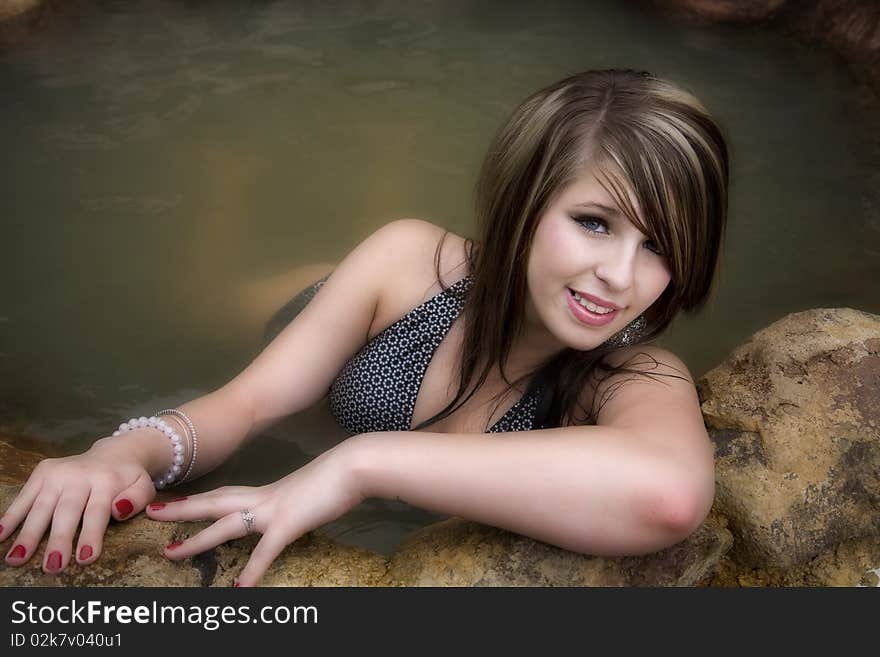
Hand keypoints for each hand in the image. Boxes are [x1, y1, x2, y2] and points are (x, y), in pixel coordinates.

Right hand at [1, 434, 158, 572]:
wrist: (113, 453)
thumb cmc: (128, 479)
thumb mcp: (144, 486)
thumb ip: (137, 499)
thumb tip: (118, 511)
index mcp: (107, 480)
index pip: (98, 511)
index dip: (91, 535)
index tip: (85, 558)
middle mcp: (81, 475)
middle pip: (67, 511)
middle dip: (58, 539)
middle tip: (52, 565)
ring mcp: (59, 473)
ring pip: (41, 506)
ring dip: (27, 534)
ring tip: (16, 559)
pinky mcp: (42, 472)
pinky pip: (24, 496)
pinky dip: (11, 516)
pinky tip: (0, 535)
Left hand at [146, 441, 364, 586]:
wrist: (353, 467)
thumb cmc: (337, 477)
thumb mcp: (307, 491)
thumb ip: (292, 502)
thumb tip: (290, 511)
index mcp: (266, 492)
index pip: (224, 494)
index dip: (197, 499)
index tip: (173, 502)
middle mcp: (262, 498)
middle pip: (212, 502)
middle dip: (180, 510)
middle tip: (150, 513)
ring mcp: (273, 510)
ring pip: (225, 524)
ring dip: (197, 539)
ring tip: (172, 554)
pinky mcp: (288, 524)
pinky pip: (264, 551)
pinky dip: (251, 571)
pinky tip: (239, 590)